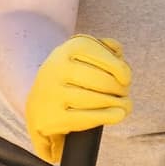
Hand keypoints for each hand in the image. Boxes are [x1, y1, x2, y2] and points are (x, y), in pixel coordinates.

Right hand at [21, 32, 130, 162]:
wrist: (39, 107)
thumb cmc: (70, 79)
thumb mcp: (82, 56)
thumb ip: (104, 47)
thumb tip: (118, 51)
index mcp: (68, 48)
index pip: (103, 56)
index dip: (121, 69)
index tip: (126, 78)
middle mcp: (57, 68)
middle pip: (104, 81)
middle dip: (121, 89)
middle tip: (123, 94)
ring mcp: (53, 93)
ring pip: (99, 100)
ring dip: (119, 104)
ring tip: (124, 105)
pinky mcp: (54, 117)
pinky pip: (89, 118)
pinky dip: (109, 116)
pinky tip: (118, 114)